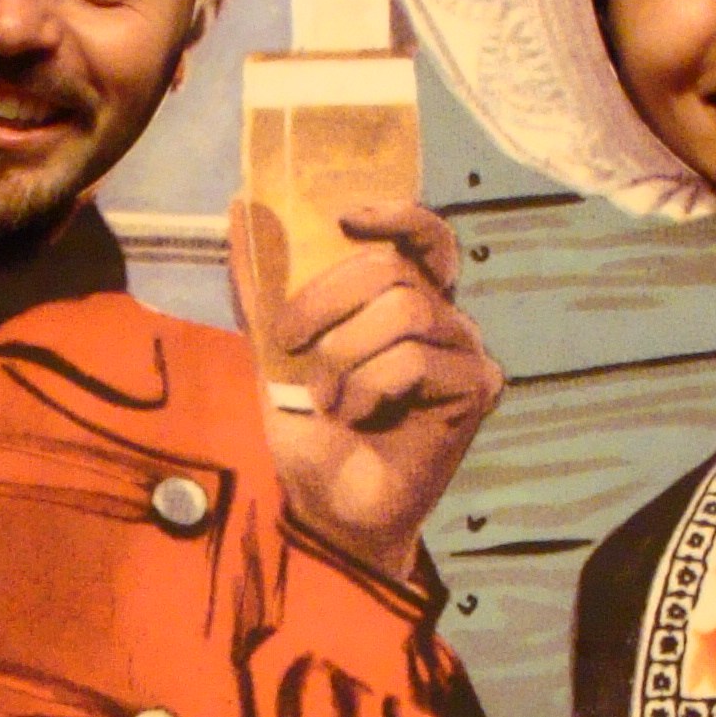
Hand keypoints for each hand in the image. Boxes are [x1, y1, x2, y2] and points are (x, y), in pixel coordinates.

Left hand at [234, 200, 502, 584]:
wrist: (330, 507)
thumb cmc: (311, 430)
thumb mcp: (275, 351)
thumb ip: (263, 288)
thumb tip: (239, 209)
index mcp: (407, 299)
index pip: (424, 234)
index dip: (394, 213)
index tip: (343, 218)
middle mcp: (445, 318)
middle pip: (395, 269)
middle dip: (328, 298)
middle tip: (289, 338)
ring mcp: (466, 352)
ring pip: (405, 314)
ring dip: (344, 355)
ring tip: (325, 396)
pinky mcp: (476, 389)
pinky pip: (415, 362)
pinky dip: (369, 387)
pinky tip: (357, 415)